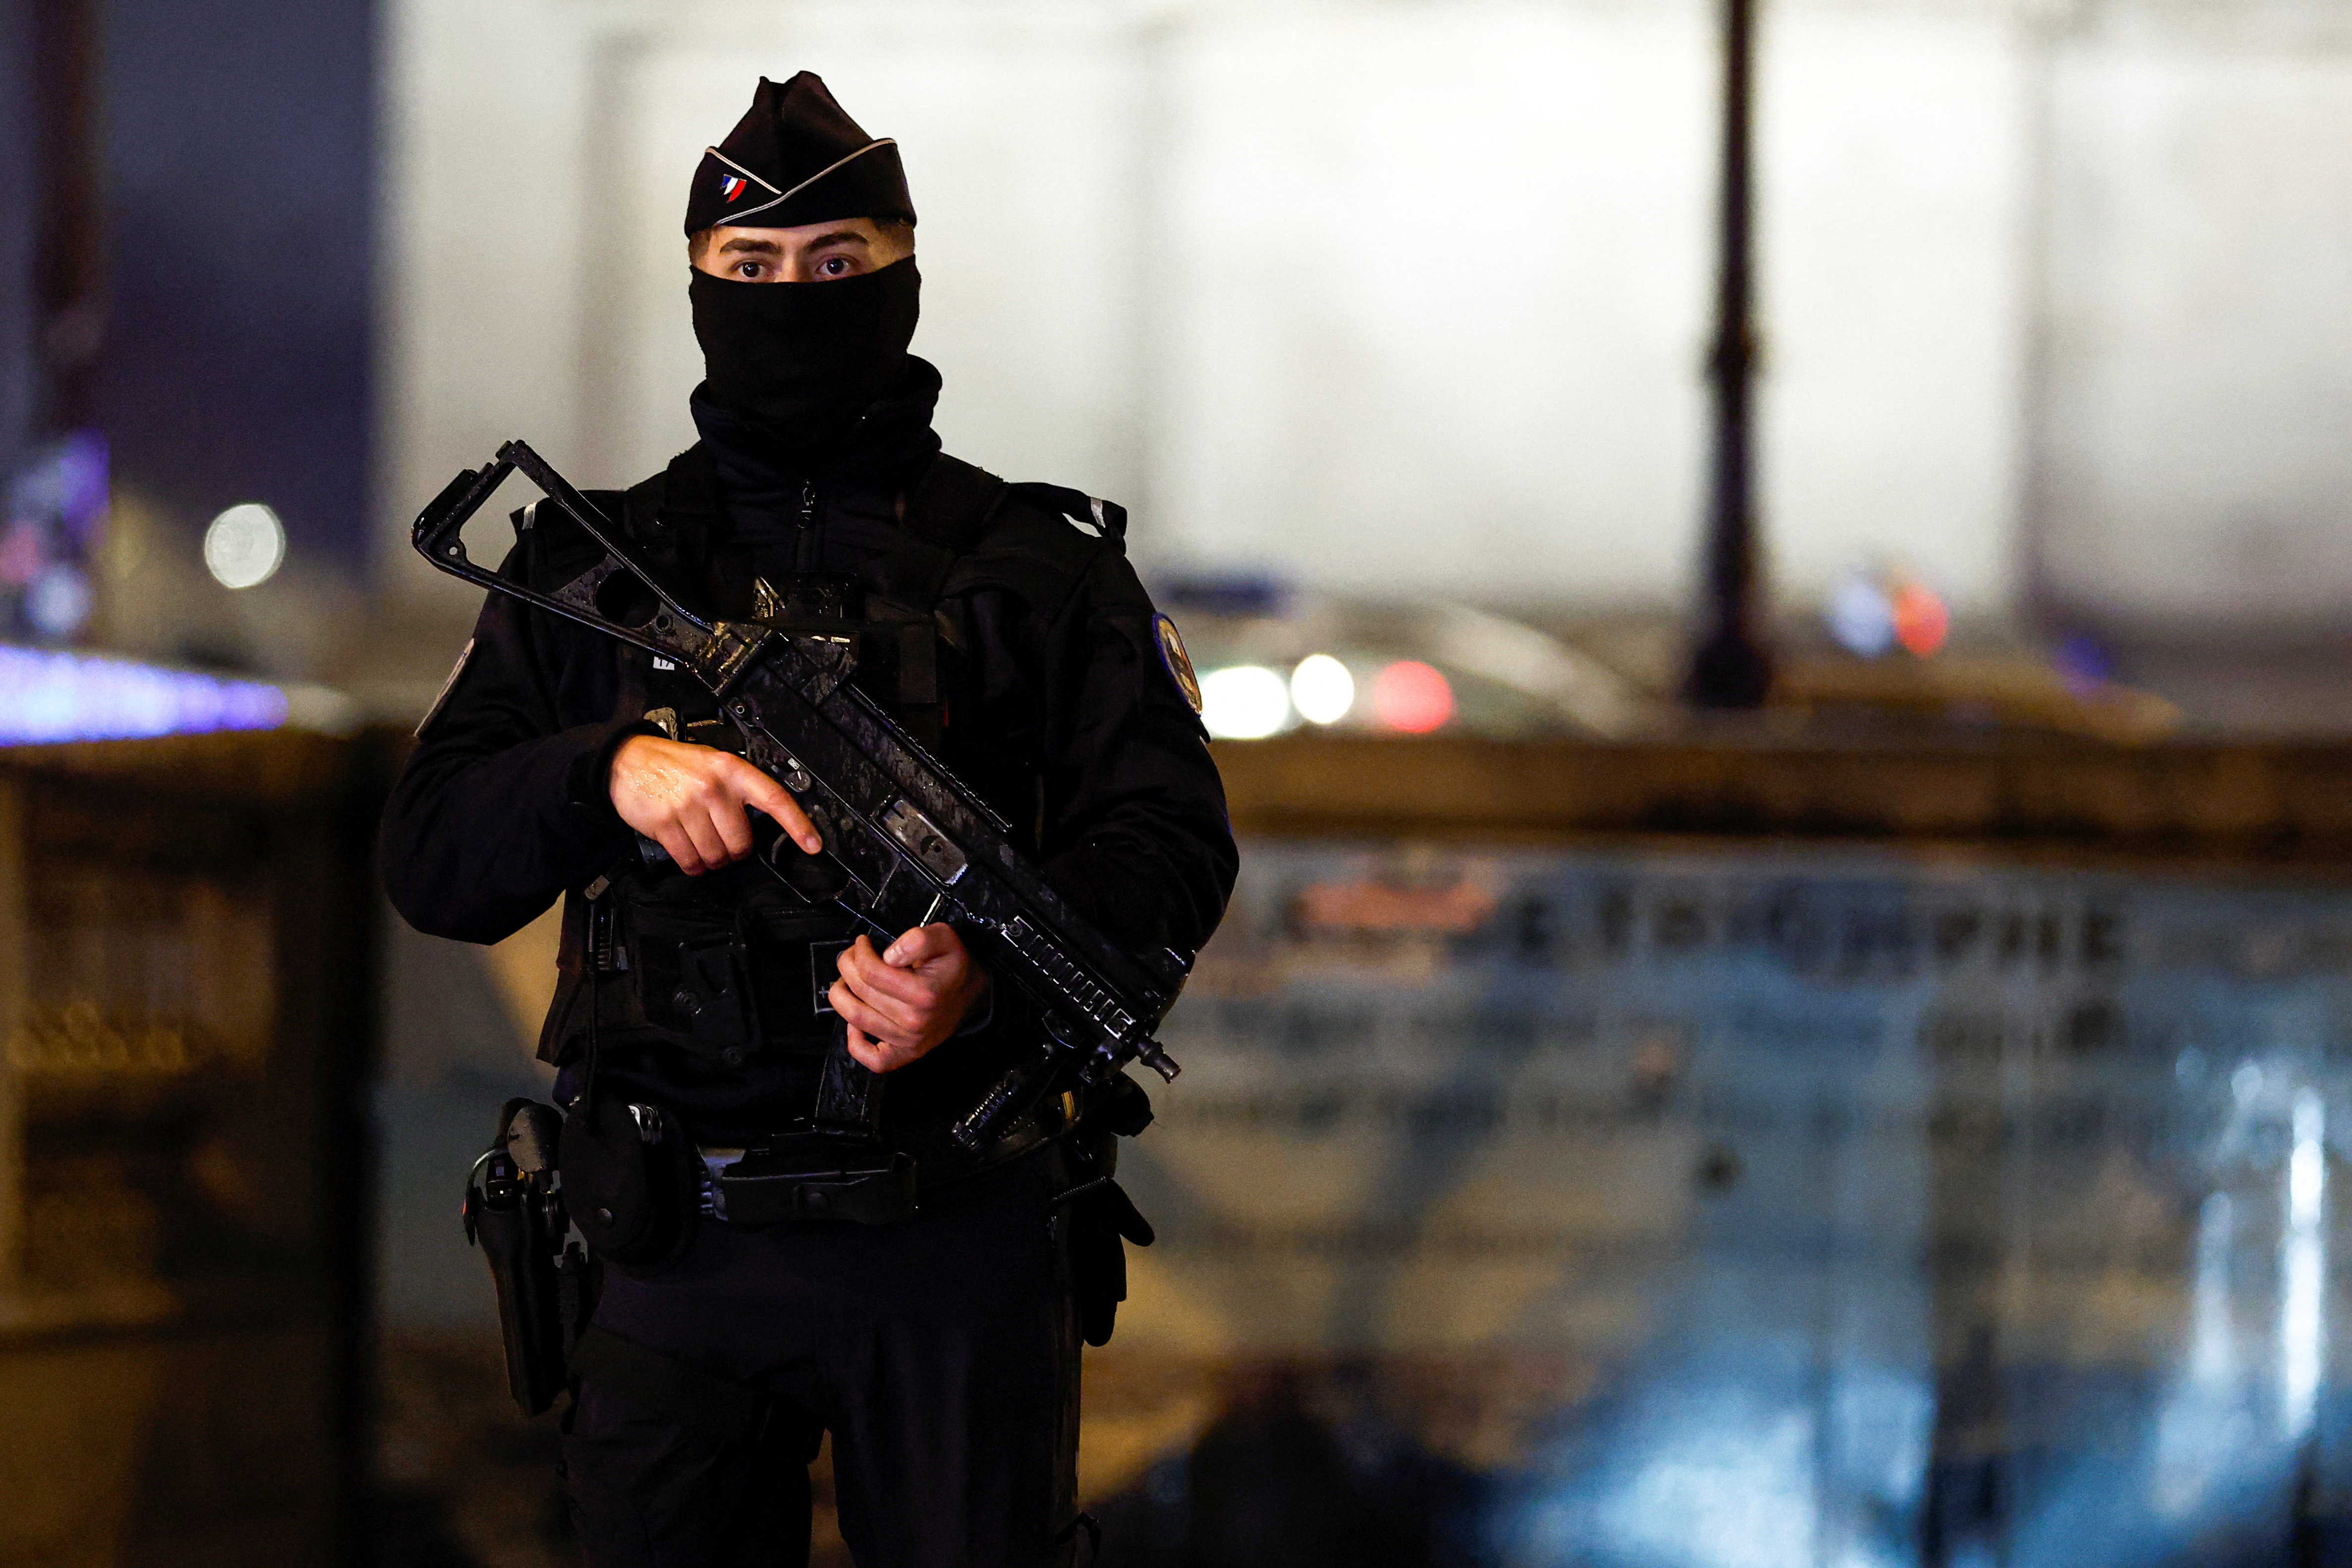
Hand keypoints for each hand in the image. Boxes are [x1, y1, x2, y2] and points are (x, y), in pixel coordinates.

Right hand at [608, 734, 821, 874]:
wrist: (629, 758)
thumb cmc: (677, 766)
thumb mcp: (715, 764)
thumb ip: (739, 790)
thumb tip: (765, 825)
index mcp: (732, 770)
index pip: (775, 799)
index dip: (797, 825)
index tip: (813, 845)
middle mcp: (713, 788)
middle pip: (741, 843)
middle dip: (735, 851)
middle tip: (723, 840)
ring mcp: (688, 806)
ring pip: (716, 856)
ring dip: (712, 860)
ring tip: (703, 843)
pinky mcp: (666, 823)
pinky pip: (690, 861)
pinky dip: (693, 865)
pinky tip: (689, 853)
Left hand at [830, 925, 990, 1072]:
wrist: (971, 994)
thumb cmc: (954, 968)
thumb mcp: (945, 938)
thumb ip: (919, 939)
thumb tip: (890, 955)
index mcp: (924, 993)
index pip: (870, 971)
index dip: (859, 952)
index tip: (863, 943)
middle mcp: (915, 1021)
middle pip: (859, 991)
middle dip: (849, 966)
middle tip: (853, 956)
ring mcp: (909, 1041)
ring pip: (855, 1019)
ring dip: (842, 995)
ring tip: (848, 980)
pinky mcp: (905, 1053)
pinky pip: (870, 1057)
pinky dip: (855, 1041)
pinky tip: (857, 1021)